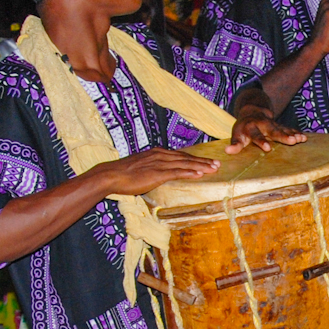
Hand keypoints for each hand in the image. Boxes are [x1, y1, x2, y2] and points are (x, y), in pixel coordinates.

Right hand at [96, 147, 219, 194]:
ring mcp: (160, 163)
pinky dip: (189, 172)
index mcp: (158, 153)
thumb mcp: (141, 167)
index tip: (207, 161)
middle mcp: (161, 155)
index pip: (181, 155)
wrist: (111, 174)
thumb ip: (153, 168)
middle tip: (217, 164)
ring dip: (201, 166)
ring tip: (213, 169)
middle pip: (187, 158)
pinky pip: (177, 172)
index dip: (195, 158)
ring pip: (185, 164)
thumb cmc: (123, 174)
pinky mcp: (157, 172)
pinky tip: (199, 174)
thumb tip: (159, 174)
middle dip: (203, 161)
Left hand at [226, 106, 306, 153]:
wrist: (251, 112)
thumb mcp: (236, 135)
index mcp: (251, 127)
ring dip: (292, 134)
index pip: (256, 135)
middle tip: (292, 141)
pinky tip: (304, 137)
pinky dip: (296, 133)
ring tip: (301, 139)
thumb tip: (227, 151)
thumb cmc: (243, 128)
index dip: (261, 141)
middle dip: (283, 136)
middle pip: (273, 130)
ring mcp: (272, 124)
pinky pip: (289, 129)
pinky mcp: (279, 125)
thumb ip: (235, 144)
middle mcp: (263, 124)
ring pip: (283, 129)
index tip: (267, 148)